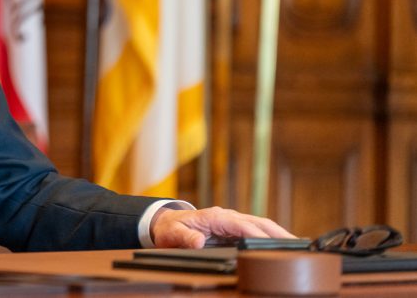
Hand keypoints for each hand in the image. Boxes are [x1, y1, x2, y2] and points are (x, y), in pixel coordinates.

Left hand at [150, 206, 294, 248]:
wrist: (166, 223)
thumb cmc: (170, 229)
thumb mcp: (173, 234)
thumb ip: (185, 237)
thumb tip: (199, 241)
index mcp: (216, 217)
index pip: (241, 225)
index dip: (257, 234)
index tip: (271, 244)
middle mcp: (227, 217)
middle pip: (257, 222)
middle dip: (277, 232)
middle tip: (297, 245)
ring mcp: (232, 222)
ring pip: (260, 225)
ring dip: (278, 234)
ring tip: (296, 247)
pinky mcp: (233, 229)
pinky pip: (255, 230)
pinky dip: (270, 236)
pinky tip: (280, 246)